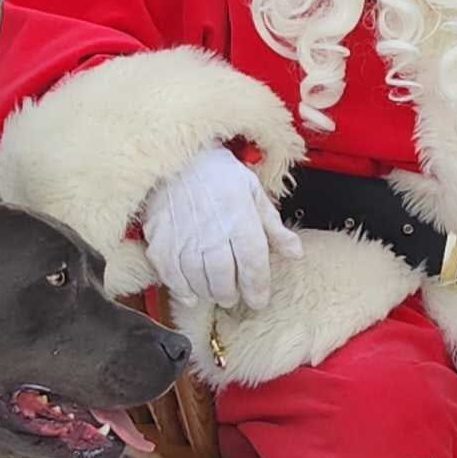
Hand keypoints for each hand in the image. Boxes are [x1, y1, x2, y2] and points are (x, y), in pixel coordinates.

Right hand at [141, 144, 301, 310]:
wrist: (177, 157)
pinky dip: (182, 289)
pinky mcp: (161, 240)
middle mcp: (212, 232)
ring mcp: (184, 237)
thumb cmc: (218, 173)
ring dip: (209, 293)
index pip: (253, 264)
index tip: (258, 300)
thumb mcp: (253, 192)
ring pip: (198, 280)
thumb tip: (295, 253)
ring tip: (215, 293)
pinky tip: (190, 294)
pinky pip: (171, 275)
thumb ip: (273, 227)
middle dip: (231, 294)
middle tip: (233, 297)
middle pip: (224, 278)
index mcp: (240, 219)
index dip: (257, 288)